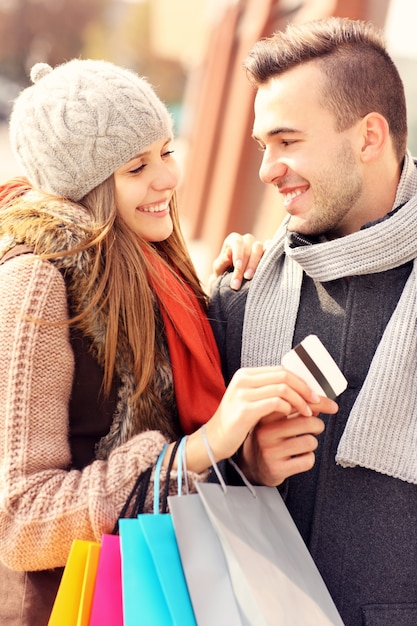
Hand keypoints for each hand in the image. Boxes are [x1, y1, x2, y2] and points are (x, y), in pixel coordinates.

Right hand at [202, 366, 334, 466]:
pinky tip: (292, 417)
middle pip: (285, 376)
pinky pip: (275, 403)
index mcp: (246, 374)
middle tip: (319, 402)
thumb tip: (302, 389)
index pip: (281, 370)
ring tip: (308, 413)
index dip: (302, 381)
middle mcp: (243, 380)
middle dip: (306, 389)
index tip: (316, 394)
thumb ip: (270, 392)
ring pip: (283, 388)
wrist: (214, 440)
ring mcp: (242, 394)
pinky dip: (289, 408)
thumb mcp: (252, 401)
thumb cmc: (236, 423)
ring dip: (300, 400)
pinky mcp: (244, 410)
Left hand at [209, 232, 264, 291]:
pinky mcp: (267, 252)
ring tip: (249, 277)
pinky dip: (269, 257)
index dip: (238, 254)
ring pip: (259, 248)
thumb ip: (222, 261)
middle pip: (248, 248)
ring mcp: (258, 245)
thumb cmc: (223, 272)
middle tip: (239, 281)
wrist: (231, 281)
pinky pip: (270, 250)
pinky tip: (265, 268)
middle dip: (244, 265)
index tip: (237, 266)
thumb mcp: (218, 268)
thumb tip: (229, 252)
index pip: (237, 242)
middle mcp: (247, 240)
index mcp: (233, 240)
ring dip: (254, 263)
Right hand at [238, 394, 337, 485]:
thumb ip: (297, 409)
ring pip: (310, 442)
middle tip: (315, 428)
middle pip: (308, 422)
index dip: (319, 403)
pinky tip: (298, 457)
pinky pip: (308, 460)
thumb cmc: (269, 438)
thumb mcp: (277, 419)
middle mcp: (266, 432)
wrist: (251, 464)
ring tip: (303, 443)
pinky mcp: (277, 469)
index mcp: (266, 415)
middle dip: (318, 425)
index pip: (297, 403)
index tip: (330, 406)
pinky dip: (309, 458)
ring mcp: (270, 451)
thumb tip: (322, 403)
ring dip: (313, 443)